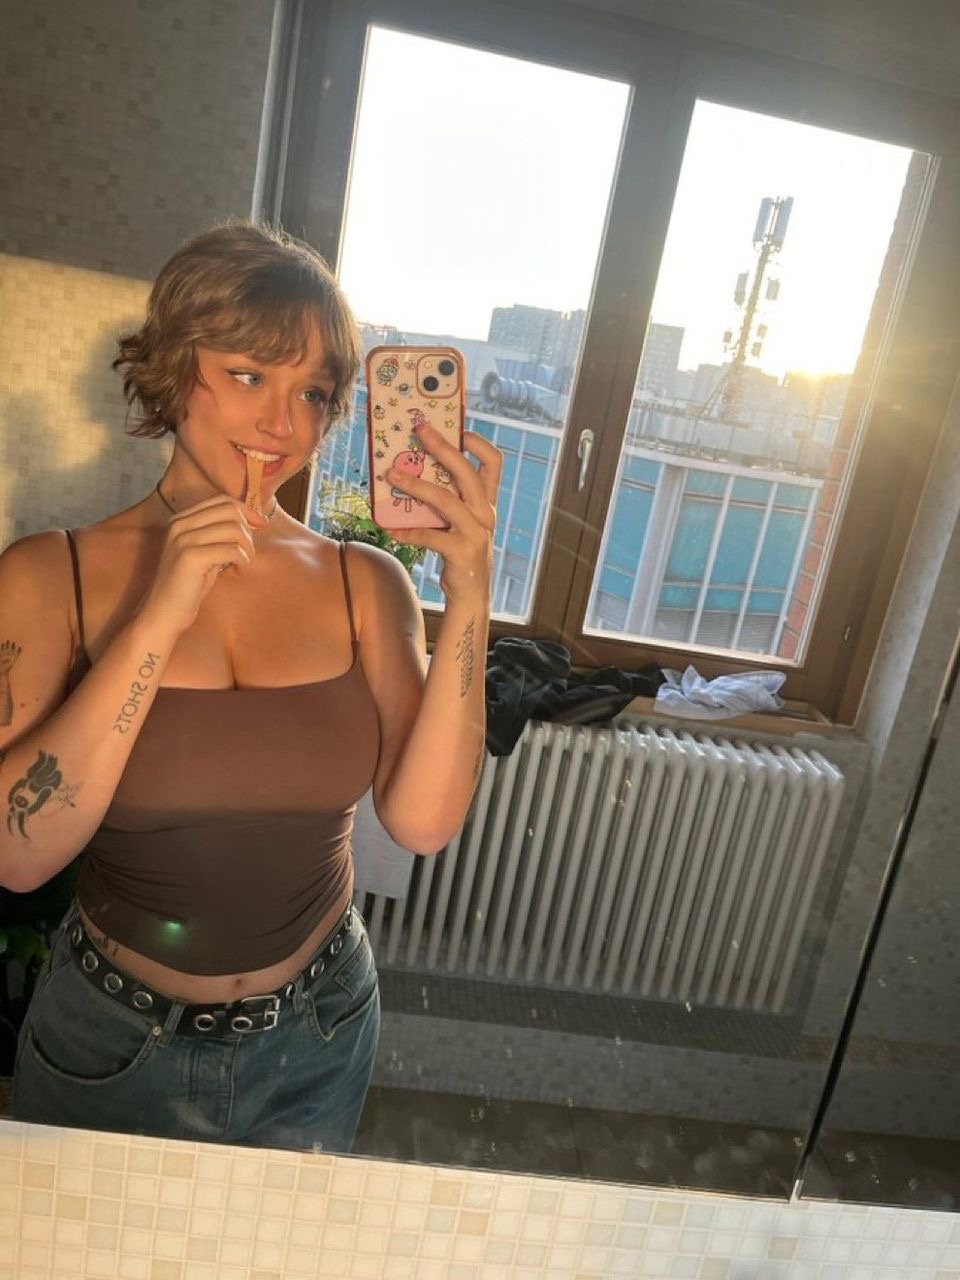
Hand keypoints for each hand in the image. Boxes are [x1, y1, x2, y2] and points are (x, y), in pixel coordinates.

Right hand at [138, 494, 268, 632]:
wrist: (165, 612)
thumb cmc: (190, 584)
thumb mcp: (205, 552)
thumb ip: (221, 534)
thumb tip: (255, 519)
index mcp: (181, 520)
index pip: (222, 501)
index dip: (246, 510)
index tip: (261, 525)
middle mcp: (180, 524)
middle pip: (230, 511)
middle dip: (247, 530)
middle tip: (248, 552)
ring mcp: (183, 539)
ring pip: (234, 529)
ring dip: (247, 548)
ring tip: (242, 563)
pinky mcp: (191, 556)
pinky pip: (231, 549)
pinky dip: (242, 560)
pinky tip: (237, 570)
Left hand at [381, 425, 501, 601]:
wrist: (471, 594)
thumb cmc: (460, 552)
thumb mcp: (460, 522)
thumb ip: (447, 500)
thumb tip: (411, 472)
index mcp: (487, 502)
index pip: (494, 463)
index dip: (477, 443)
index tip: (456, 428)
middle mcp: (485, 513)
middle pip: (468, 472)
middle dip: (443, 447)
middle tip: (419, 430)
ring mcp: (476, 533)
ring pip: (446, 500)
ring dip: (416, 485)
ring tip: (392, 475)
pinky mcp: (462, 552)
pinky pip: (430, 536)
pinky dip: (408, 531)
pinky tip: (390, 529)